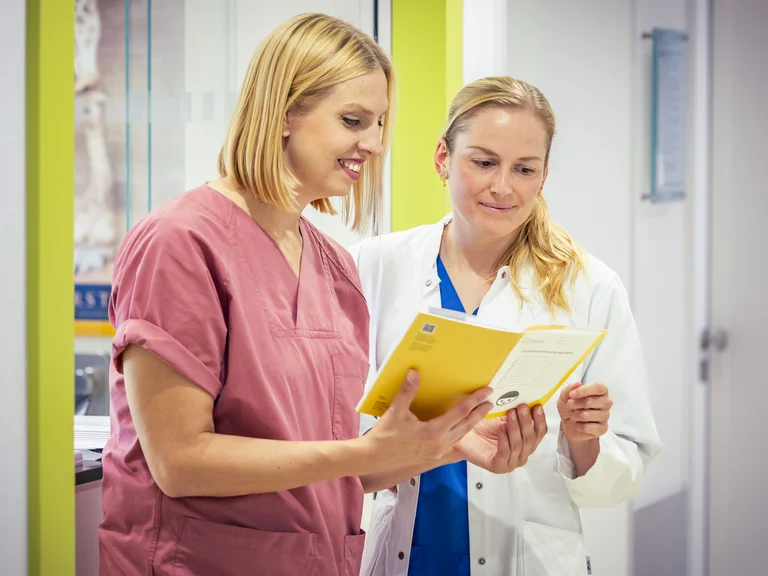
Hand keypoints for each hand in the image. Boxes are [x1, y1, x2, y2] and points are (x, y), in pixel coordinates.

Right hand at [366, 370, 493, 468]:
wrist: (373, 458)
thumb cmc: (384, 436)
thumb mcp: (396, 412)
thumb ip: (407, 391)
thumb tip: (415, 372)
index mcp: (433, 432)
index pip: (460, 413)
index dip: (474, 400)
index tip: (485, 391)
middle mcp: (439, 444)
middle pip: (466, 426)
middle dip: (479, 413)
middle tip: (490, 401)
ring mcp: (437, 453)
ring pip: (461, 437)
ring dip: (472, 424)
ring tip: (479, 414)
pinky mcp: (433, 458)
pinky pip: (453, 445)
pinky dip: (461, 435)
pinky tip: (462, 431)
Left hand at [454, 403, 546, 473]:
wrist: (464, 434)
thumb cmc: (484, 426)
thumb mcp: (504, 416)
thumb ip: (518, 411)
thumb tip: (530, 398)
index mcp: (527, 443)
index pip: (539, 433)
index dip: (539, 420)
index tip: (537, 406)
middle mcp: (522, 454)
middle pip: (530, 438)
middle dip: (527, 421)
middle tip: (521, 407)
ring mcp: (511, 462)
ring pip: (518, 445)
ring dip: (515, 428)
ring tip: (510, 414)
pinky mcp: (498, 466)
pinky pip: (504, 453)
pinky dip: (504, 439)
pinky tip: (501, 428)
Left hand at [557, 382, 612, 443]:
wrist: (569, 425)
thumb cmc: (571, 408)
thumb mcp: (564, 397)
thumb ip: (568, 389)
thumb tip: (577, 384)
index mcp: (600, 391)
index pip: (598, 387)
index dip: (584, 390)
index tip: (571, 394)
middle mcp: (606, 402)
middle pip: (591, 401)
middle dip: (576, 404)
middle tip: (569, 405)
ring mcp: (605, 416)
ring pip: (588, 415)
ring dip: (576, 415)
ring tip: (573, 416)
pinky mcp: (603, 428)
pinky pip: (588, 427)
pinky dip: (579, 426)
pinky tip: (578, 424)